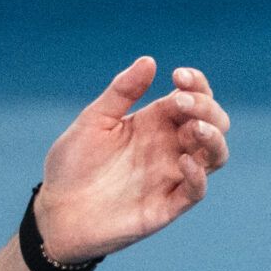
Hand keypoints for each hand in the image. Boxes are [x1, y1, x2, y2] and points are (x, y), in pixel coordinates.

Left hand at [34, 57, 229, 266]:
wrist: (56, 210)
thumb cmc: (73, 164)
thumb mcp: (93, 122)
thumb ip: (121, 93)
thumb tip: (149, 60)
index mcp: (153, 124)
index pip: (192, 99)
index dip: (196, 85)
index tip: (179, 75)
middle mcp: (169, 148)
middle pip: (211, 124)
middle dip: (206, 108)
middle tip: (182, 103)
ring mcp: (171, 176)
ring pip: (214, 156)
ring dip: (213, 139)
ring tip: (195, 127)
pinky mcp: (167, 206)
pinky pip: (195, 191)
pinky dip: (197, 176)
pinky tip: (183, 161)